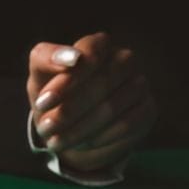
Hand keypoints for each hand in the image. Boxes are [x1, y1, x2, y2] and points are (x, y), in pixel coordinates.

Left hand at [27, 32, 156, 172]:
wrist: (72, 127)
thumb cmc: (54, 95)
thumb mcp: (40, 76)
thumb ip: (45, 57)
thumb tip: (71, 58)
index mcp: (98, 44)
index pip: (90, 53)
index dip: (67, 78)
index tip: (43, 102)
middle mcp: (124, 59)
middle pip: (102, 82)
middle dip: (69, 110)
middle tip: (45, 129)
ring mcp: (140, 83)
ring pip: (112, 107)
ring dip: (80, 128)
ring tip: (56, 141)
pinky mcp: (148, 109)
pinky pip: (126, 124)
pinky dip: (100, 137)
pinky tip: (81, 143)